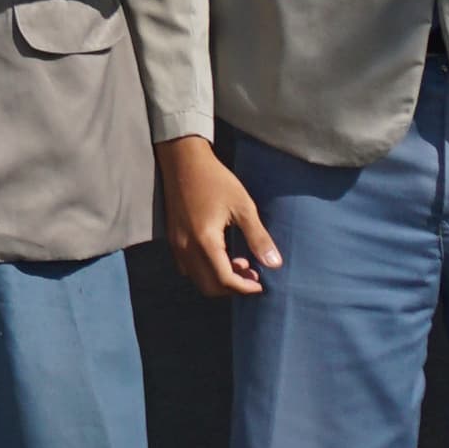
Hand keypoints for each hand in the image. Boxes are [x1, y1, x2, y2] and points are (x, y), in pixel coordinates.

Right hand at [157, 133, 279, 299]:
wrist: (183, 159)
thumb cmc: (215, 179)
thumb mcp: (243, 206)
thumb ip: (258, 237)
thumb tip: (275, 264)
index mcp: (205, 241)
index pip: (225, 280)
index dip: (245, 288)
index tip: (262, 283)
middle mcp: (186, 248)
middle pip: (209, 286)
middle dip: (233, 287)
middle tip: (253, 274)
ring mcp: (177, 244)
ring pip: (197, 278)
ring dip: (219, 278)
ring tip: (240, 262)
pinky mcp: (173, 238)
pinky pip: (188, 267)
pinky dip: (206, 269)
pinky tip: (220, 253)